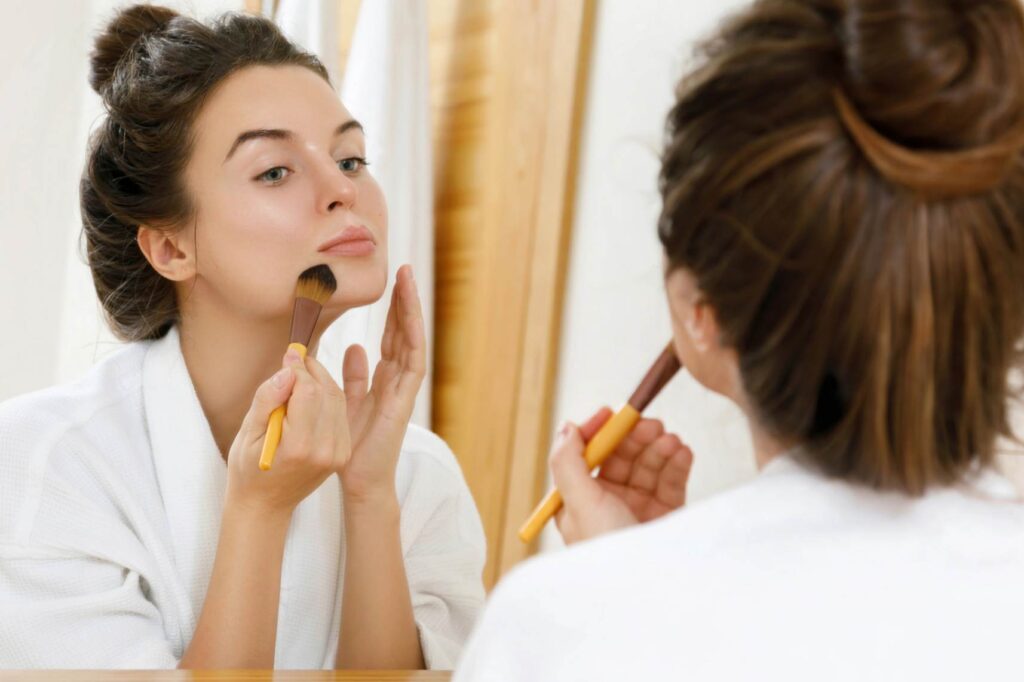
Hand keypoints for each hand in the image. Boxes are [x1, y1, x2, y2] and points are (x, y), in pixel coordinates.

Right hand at [224, 346, 350, 514]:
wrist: (265, 507)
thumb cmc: (248, 470)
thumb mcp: (248, 434)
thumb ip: (267, 400)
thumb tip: (287, 371)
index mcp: (299, 446)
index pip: (309, 391)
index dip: (299, 369)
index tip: (289, 354)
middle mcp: (325, 450)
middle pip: (328, 393)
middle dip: (313, 371)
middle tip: (296, 359)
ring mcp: (337, 454)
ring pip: (338, 402)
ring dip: (323, 382)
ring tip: (302, 374)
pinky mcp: (342, 454)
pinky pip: (341, 415)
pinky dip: (329, 399)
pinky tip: (311, 395)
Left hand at [337, 265, 426, 502]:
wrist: (360, 479)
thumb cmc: (354, 445)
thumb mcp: (346, 402)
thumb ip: (352, 376)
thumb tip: (354, 347)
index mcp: (385, 379)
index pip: (392, 336)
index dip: (392, 310)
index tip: (392, 283)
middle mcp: (398, 380)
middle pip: (404, 333)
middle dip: (404, 302)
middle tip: (404, 271)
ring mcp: (405, 390)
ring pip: (412, 342)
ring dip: (410, 313)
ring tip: (408, 284)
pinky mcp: (404, 402)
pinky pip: (412, 365)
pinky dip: (411, 341)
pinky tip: (408, 320)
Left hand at [551, 407, 692, 544]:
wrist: (648, 595)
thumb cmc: (608, 554)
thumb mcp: (580, 505)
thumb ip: (568, 463)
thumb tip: (566, 427)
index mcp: (578, 502)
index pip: (585, 456)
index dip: (598, 431)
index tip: (613, 412)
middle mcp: (606, 504)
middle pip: (620, 456)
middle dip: (635, 438)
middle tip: (653, 424)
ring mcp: (637, 510)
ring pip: (648, 466)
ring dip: (659, 448)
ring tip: (672, 441)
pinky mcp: (666, 517)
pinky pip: (671, 481)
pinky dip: (677, 463)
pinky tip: (683, 453)